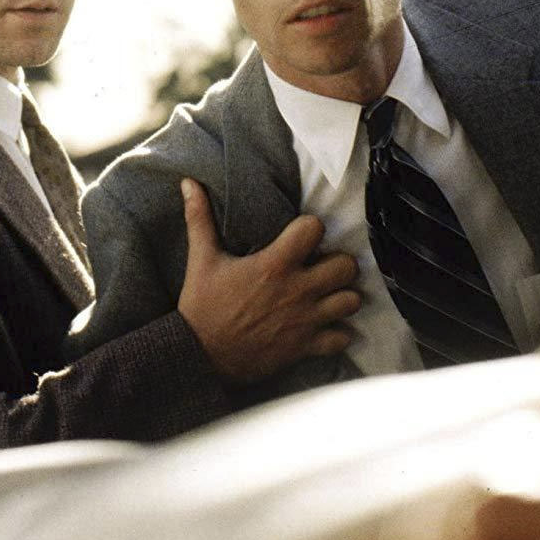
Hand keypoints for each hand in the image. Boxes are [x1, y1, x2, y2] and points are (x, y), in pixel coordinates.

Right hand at [176, 178, 360, 383]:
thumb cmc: (201, 306)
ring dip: (343, 296)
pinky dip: (338, 333)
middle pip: (346, 266)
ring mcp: (305, 320)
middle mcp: (297, 290)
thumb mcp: (201, 259)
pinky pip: (342, 339)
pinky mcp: (305, 347)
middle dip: (339, 263)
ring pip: (351, 301)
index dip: (311, 227)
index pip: (315, 229)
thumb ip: (199, 219)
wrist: (199, 357)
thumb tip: (188, 183)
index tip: (302, 234)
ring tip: (328, 294)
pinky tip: (326, 327)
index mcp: (274, 264)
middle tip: (323, 265)